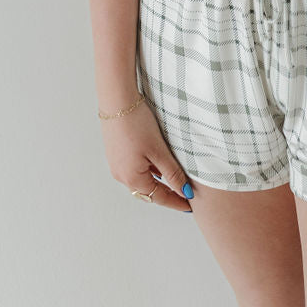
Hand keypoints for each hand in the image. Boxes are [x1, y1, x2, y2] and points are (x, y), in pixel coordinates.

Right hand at [100, 97, 194, 213]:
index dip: (176, 202)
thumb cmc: (136, 123)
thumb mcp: (159, 150)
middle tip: (184, 195)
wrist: (117, 100)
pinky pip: (135, 169)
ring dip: (157, 182)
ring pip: (142, 180)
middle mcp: (121, 176)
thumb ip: (172, 173)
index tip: (189, 206)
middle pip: (148, 191)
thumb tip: (184, 192)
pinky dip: (149, 170)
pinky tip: (159, 164)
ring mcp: (117, 164)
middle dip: (166, 194)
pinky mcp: (116, 153)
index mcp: (132, 178)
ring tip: (175, 180)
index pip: (159, 197)